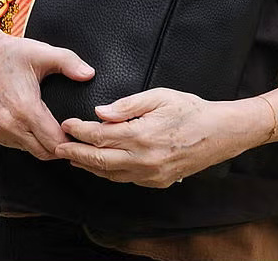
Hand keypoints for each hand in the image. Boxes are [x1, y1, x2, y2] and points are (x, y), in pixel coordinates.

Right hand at [0, 0, 94, 162]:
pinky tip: (28, 125)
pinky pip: (9, 143)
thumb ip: (69, 63)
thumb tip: (89, 74)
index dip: (69, 141)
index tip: (77, 135)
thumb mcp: (43, 53)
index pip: (53, 143)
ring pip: (25, 149)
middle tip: (68, 136)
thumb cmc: (11, 53)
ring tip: (50, 131)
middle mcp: (7, 124)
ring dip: (39, 144)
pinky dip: (21, 139)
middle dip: (57, 147)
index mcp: (25, 109)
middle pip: (41, 152)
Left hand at [55, 87, 271, 187]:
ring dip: (89, 165)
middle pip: (99, 160)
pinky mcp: (157, 181)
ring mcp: (150, 174)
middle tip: (57, 146)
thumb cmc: (190, 109)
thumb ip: (128, 104)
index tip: (66, 125)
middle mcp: (143, 160)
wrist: (220, 133)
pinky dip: (108, 172)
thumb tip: (101, 112)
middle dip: (75, 153)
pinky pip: (125, 179)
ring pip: (110, 174)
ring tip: (73, 156)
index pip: (100, 136)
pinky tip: (100, 165)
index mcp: (141, 135)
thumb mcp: (159, 96)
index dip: (80, 131)